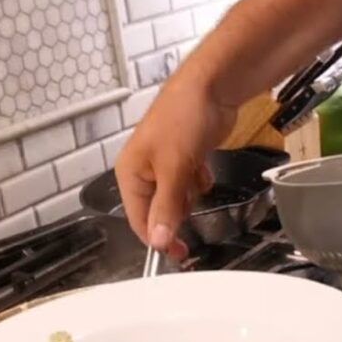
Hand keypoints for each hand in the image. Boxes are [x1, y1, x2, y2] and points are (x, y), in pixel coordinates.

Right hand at [114, 72, 238, 256]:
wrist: (211, 88)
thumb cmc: (184, 120)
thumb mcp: (174, 169)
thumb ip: (166, 207)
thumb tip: (157, 240)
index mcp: (129, 173)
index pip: (138, 219)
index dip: (158, 238)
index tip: (179, 254)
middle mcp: (143, 170)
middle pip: (158, 210)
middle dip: (178, 211)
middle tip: (192, 202)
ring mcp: (165, 163)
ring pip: (177, 198)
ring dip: (190, 195)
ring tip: (195, 175)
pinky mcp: (185, 157)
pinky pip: (190, 183)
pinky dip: (199, 180)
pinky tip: (204, 167)